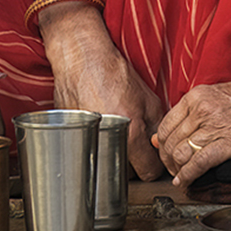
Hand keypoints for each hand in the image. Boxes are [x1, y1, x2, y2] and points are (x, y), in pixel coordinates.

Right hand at [40, 4, 165, 179]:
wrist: (82, 57)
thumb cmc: (114, 73)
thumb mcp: (148, 99)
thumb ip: (157, 126)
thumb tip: (160, 145)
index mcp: (130, 133)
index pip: (148, 172)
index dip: (153, 165)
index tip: (151, 158)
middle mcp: (107, 141)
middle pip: (126, 172)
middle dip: (133, 162)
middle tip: (133, 143)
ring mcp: (86, 140)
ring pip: (106, 163)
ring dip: (113, 155)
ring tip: (114, 134)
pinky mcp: (70, 135)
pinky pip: (88, 149)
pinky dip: (94, 143)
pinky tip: (98, 126)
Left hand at [152, 73, 230, 189]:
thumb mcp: (219, 95)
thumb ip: (196, 110)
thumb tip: (175, 130)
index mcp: (197, 96)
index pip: (165, 125)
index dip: (162, 145)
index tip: (166, 154)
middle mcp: (201, 108)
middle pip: (170, 142)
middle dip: (167, 161)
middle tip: (172, 171)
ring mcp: (215, 125)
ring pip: (181, 154)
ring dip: (177, 171)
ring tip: (180, 178)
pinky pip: (199, 163)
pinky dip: (188, 176)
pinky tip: (186, 183)